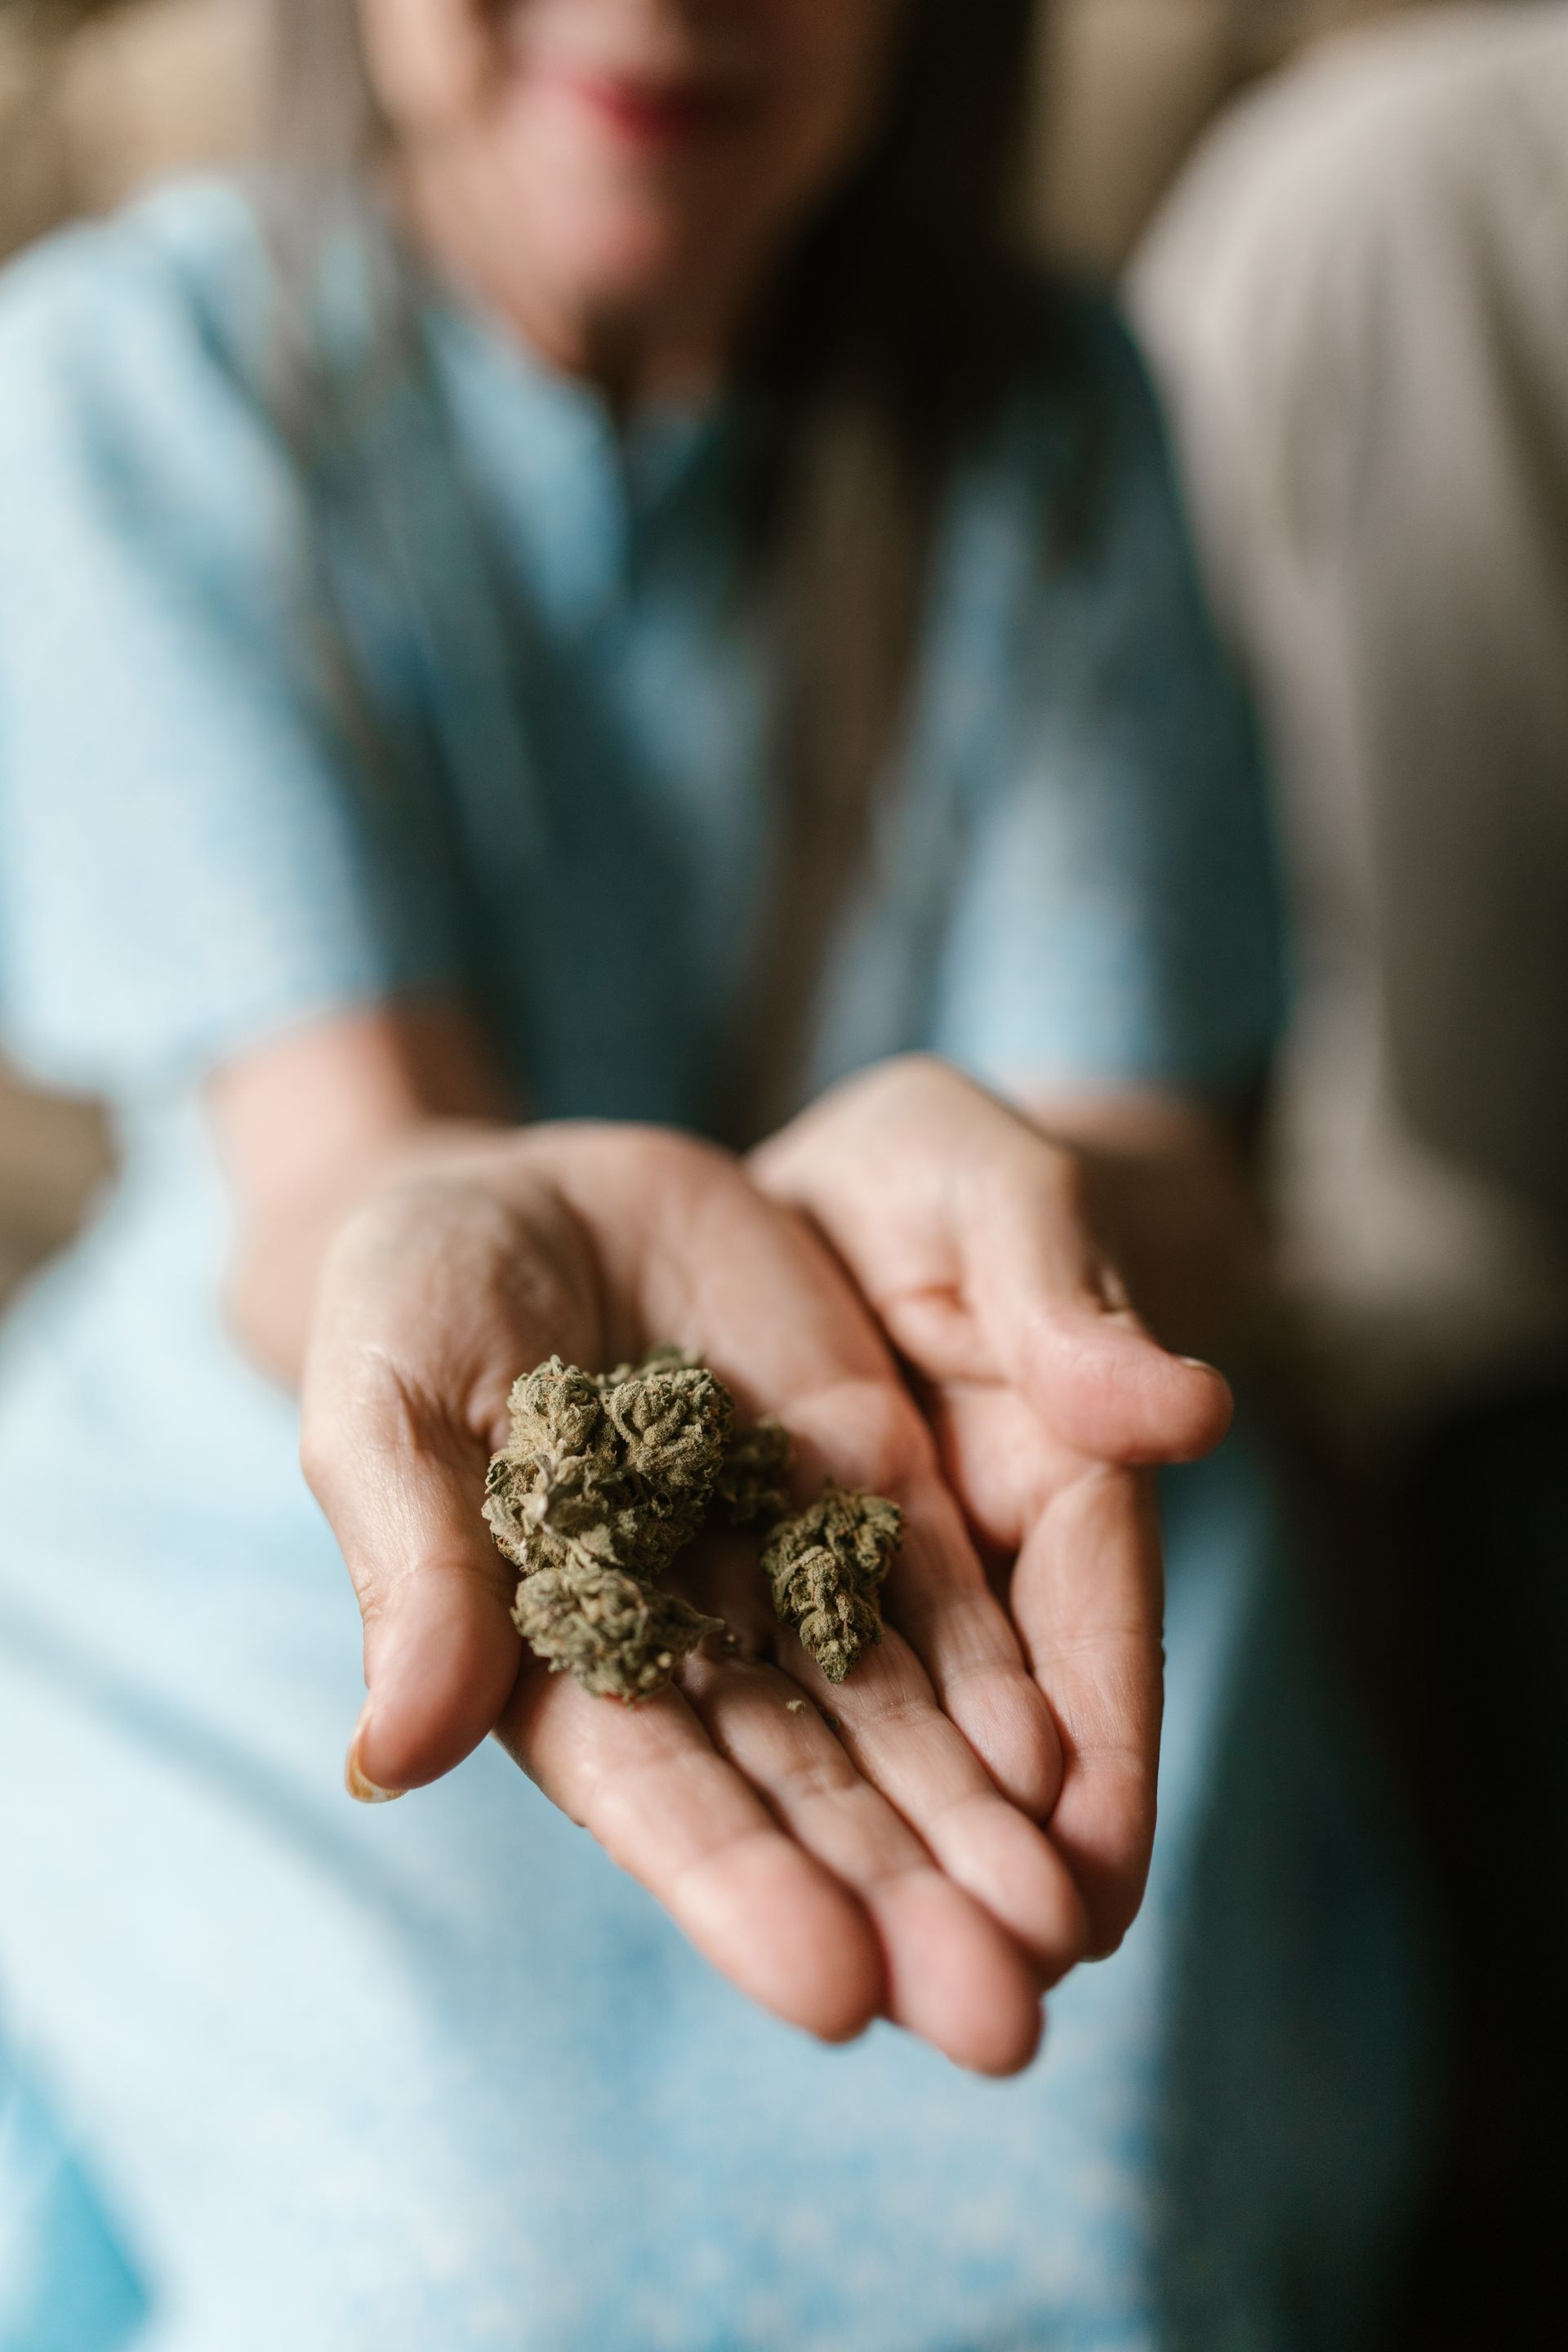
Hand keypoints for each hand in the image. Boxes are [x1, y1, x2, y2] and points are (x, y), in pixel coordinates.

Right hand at [300, 1122, 1096, 2074]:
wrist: (527, 1190)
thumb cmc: (412, 1296)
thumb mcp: (389, 1396)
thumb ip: (410, 1560)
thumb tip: (392, 1754)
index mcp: (547, 1654)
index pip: (650, 1793)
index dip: (738, 1887)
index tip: (834, 1991)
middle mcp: (680, 1643)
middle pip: (799, 1789)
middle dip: (898, 1901)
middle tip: (1003, 2024)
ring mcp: (781, 1567)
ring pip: (889, 1720)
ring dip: (973, 1829)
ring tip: (1062, 1933)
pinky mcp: (863, 1481)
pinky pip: (939, 1598)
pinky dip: (998, 1687)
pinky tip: (1068, 1774)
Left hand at [751, 1057, 1235, 1956]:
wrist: (757, 1172)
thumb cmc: (917, 1165)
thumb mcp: (987, 1185)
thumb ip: (1067, 1291)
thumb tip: (1184, 1415)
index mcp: (1047, 1460)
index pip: (1093, 1620)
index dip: (1103, 1744)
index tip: (1095, 1876)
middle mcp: (946, 1559)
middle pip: (981, 1722)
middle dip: (984, 1861)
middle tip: (994, 2008)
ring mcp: (826, 1580)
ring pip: (858, 1736)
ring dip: (876, 1865)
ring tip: (872, 1997)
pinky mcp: (709, 1580)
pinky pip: (734, 1686)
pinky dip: (756, 1787)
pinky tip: (755, 1892)